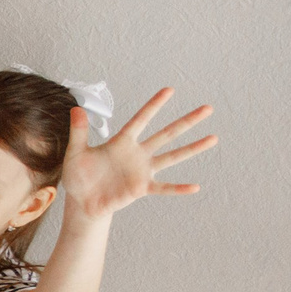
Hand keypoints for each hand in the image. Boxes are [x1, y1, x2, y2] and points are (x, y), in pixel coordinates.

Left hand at [58, 87, 215, 219]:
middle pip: (167, 133)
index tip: (170, 90)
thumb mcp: (76, 152)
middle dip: (187, 121)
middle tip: (208, 108)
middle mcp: (138, 153)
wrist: (82, 201)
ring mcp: (142, 171)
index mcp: (122, 142)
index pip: (142, 119)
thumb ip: (80, 131)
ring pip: (173, 156)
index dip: (154, 105)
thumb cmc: (79, 176)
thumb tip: (76, 108)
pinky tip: (195, 187)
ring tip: (213, 138)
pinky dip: (178, 188)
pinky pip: (164, 187)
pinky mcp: (141, 188)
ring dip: (193, 148)